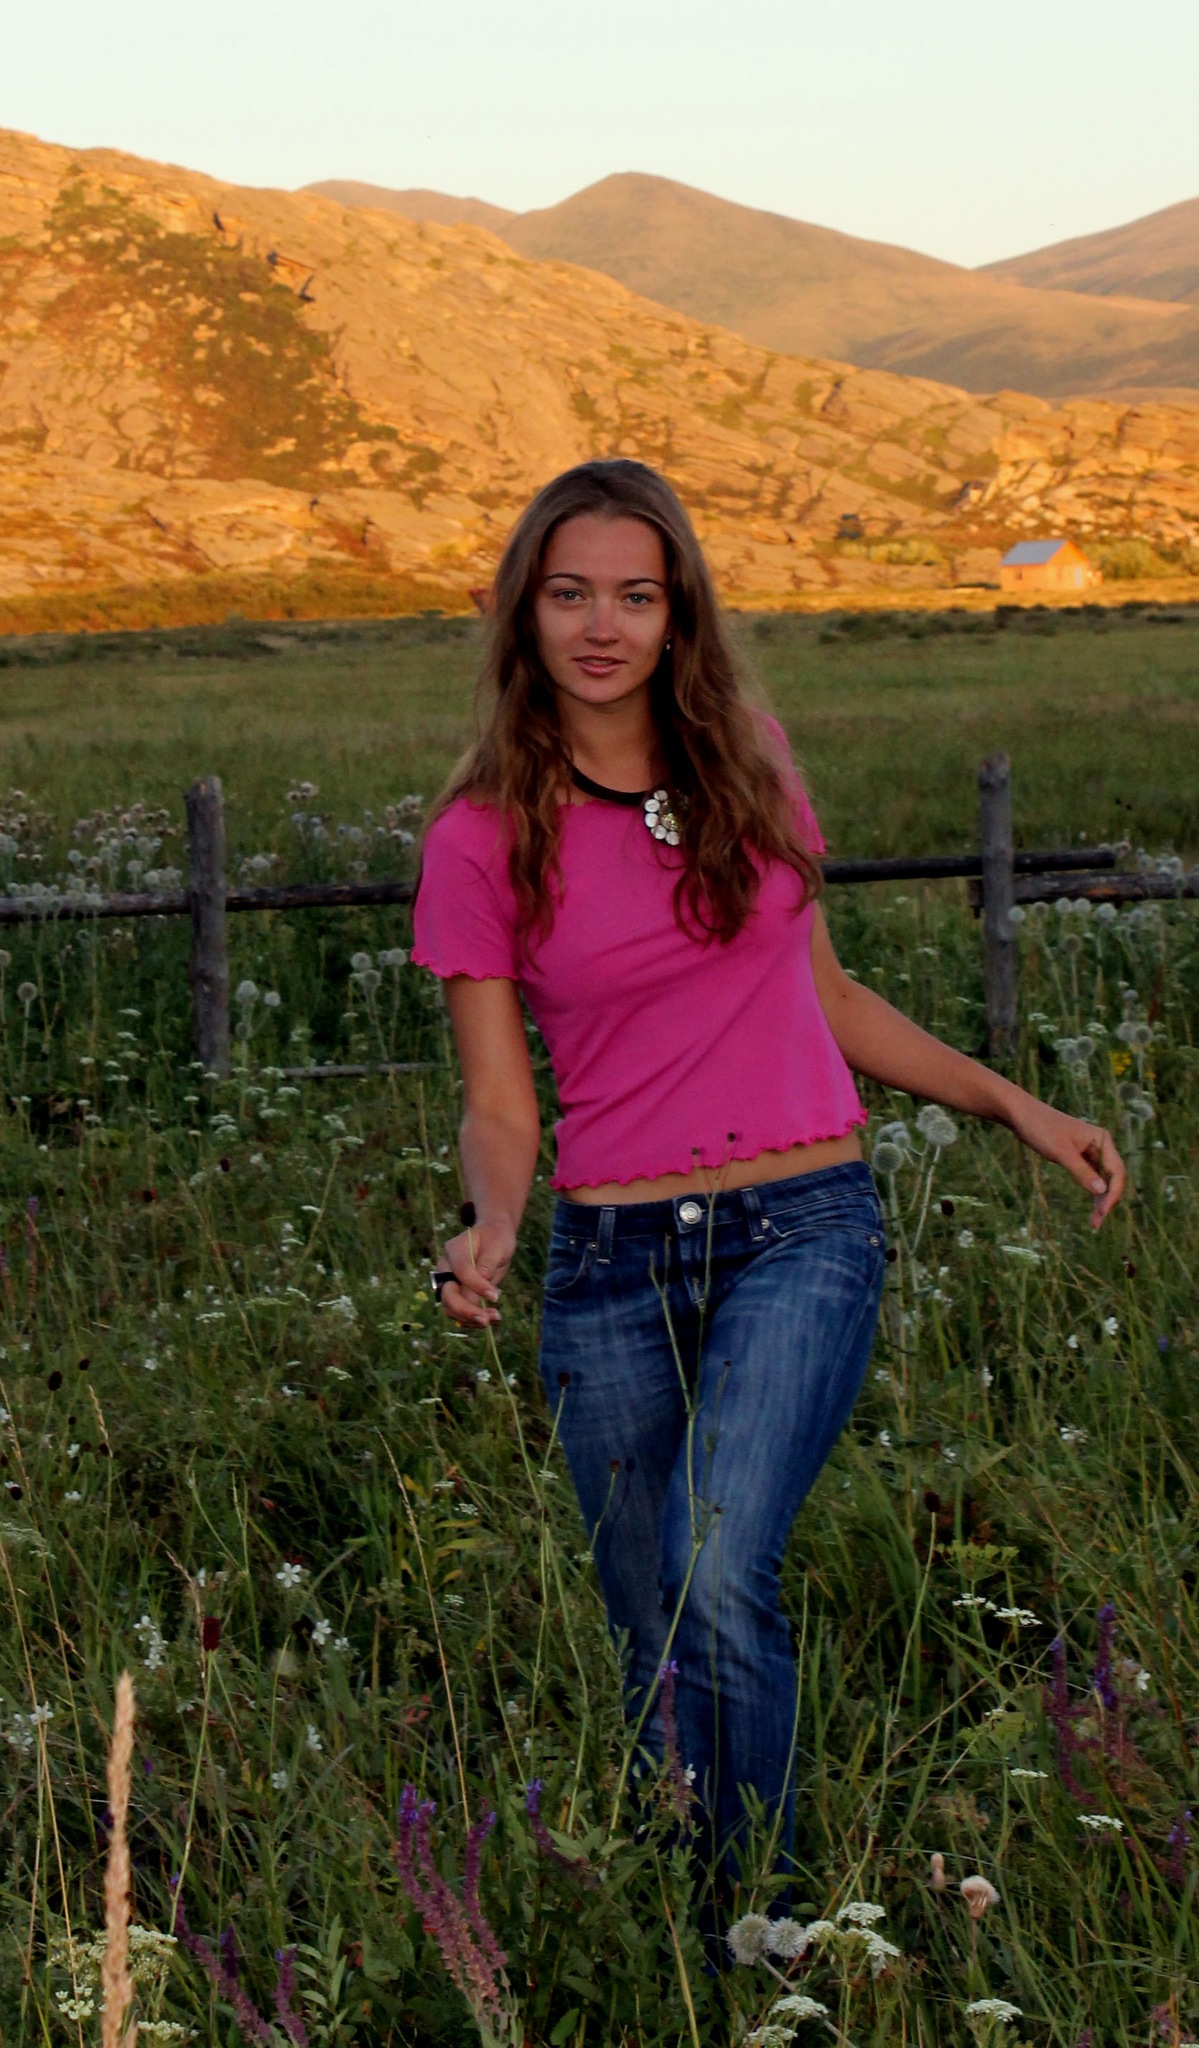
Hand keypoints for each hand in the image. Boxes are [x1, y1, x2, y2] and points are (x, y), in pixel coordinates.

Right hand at [436, 1218, 515, 1327]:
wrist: (493, 1239)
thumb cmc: (496, 1239)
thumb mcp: (497, 1247)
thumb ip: (487, 1264)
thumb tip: (482, 1283)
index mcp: (454, 1249)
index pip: (461, 1271)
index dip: (476, 1286)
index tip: (496, 1296)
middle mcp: (446, 1268)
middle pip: (448, 1294)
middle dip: (466, 1310)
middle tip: (486, 1319)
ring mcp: (449, 1282)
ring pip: (451, 1308)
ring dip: (470, 1318)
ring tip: (493, 1318)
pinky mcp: (456, 1294)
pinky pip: (459, 1312)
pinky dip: (473, 1319)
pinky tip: (491, 1317)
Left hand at [1004, 1095, 1125, 1227]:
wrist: (1020, 1114)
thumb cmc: (1040, 1128)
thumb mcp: (1061, 1152)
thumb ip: (1081, 1171)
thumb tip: (1101, 1191)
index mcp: (1102, 1139)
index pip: (1116, 1172)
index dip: (1113, 1194)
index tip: (1103, 1212)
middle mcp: (1100, 1144)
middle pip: (1112, 1177)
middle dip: (1107, 1200)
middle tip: (1096, 1223)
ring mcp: (1089, 1150)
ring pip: (1102, 1179)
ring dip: (1100, 1199)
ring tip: (1094, 1222)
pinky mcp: (1078, 1155)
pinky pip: (1090, 1176)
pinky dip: (1090, 1190)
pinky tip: (1090, 1206)